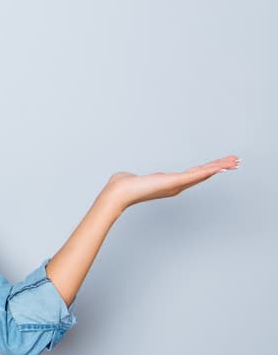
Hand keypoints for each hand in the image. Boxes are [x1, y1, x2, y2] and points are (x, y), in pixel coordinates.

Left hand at [103, 154, 239, 211]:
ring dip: (219, 167)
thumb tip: (128, 177)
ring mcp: (175, 184)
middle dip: (220, 167)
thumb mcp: (133, 179)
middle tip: (236, 162)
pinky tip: (219, 167)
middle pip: (203, 174)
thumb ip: (134, 178)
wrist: (119, 192)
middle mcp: (176, 185)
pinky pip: (194, 175)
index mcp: (169, 183)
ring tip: (234, 162)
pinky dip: (207, 171)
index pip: (194, 175)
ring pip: (202, 174)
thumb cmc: (122, 186)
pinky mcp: (173, 182)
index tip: (220, 165)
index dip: (208, 170)